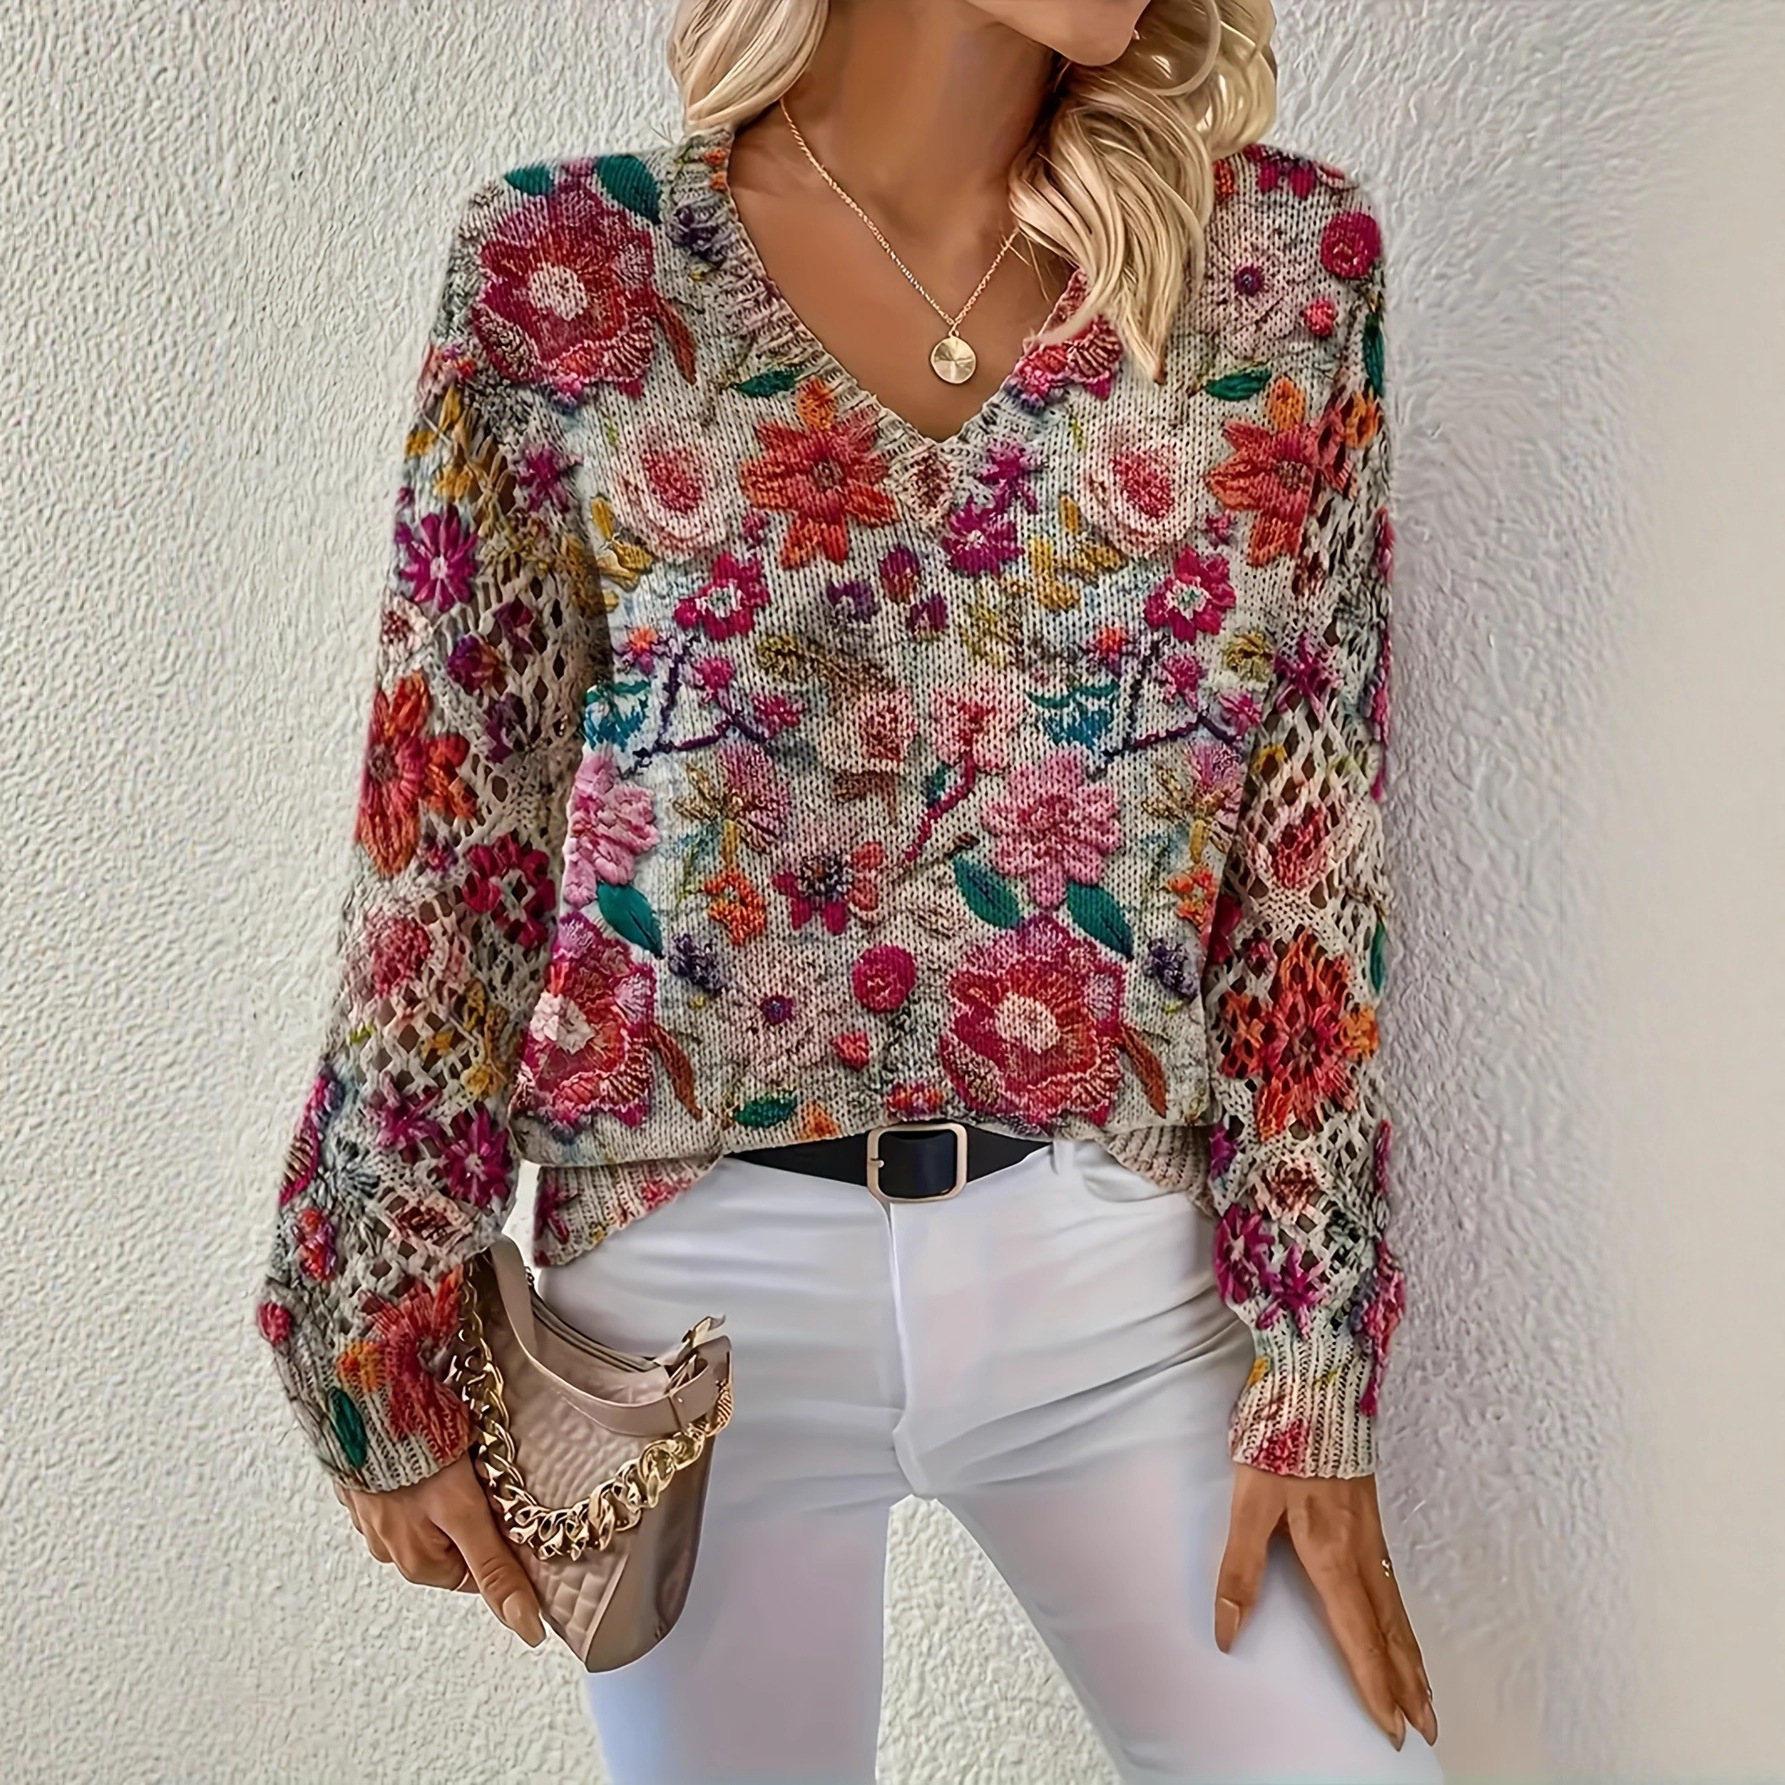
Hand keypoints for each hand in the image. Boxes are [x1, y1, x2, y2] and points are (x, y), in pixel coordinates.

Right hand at [334, 1451, 544, 1646]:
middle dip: (472, 1510)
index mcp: (417, 1564)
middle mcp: (389, 1547)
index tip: (507, 1504)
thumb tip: (526, 1627)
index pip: (479, 1570)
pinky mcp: (365, 1480)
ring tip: (452, 1452)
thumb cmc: (413, 1456)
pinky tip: (424, 1443)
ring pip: (428, 1511)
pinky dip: (418, 1466)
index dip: (500, 1536)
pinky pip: (403, 1482)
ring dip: (444, 1486)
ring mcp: (372, 1512)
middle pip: (454, 1541)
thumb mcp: (467, 1514)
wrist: (360, 1400)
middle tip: (480, 1472)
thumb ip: (496, 1568)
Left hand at [1213, 1462, 1436, 1750]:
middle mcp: (1360, 1553)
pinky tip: (1402, 1625)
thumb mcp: (1249, 1503)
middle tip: (1427, 1728)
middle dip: (1407, 1683)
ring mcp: (1370, 1535)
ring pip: (1397, 1609)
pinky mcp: (1369, 1516)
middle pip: (1390, 1632)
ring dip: (1412, 1656)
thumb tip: (1228, 1630)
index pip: (1358, 1637)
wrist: (1318, 1386)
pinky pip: (1393, 1583)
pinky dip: (1405, 1618)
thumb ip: (1241, 1568)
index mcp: (1331, 1556)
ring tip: (1425, 1692)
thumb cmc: (1281, 1443)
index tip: (1392, 1727)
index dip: (1374, 1685)